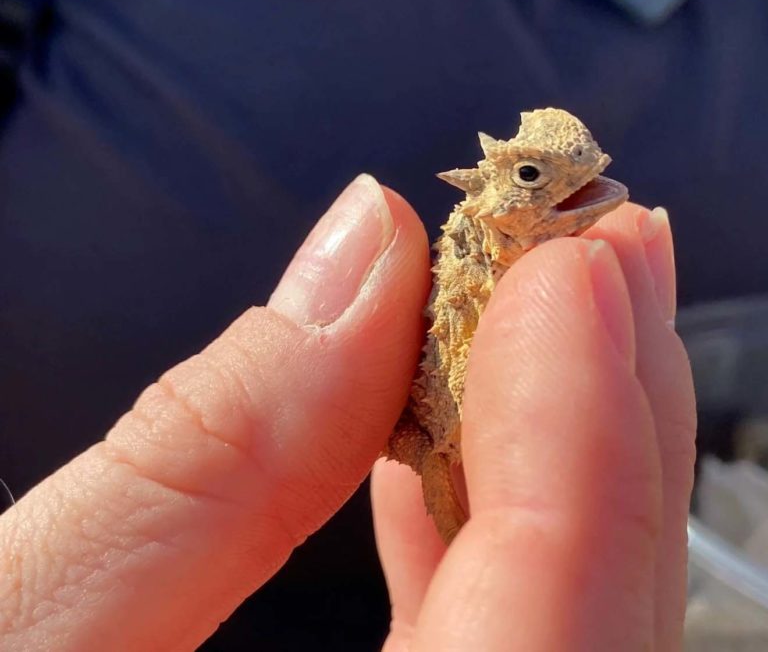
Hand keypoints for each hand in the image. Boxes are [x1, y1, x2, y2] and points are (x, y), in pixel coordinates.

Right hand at [0, 175, 695, 650]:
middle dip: (610, 412)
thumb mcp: (14, 636)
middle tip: (611, 250)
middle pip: (599, 619)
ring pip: (566, 621)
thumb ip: (205, 459)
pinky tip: (447, 434)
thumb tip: (360, 256)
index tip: (578, 261)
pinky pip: (492, 642)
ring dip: (558, 446)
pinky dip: (478, 526)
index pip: (555, 629)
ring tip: (554, 300)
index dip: (583, 428)